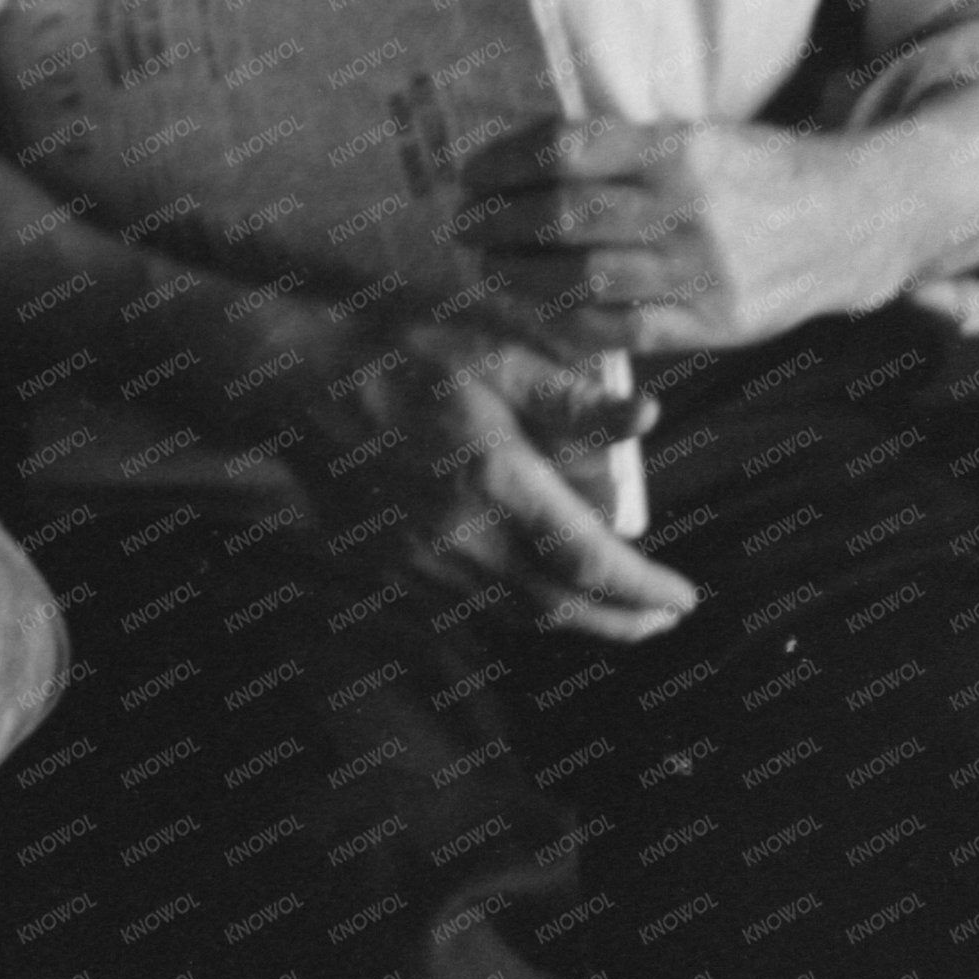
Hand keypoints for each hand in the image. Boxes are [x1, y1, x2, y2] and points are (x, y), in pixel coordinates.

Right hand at [293, 320, 696, 642]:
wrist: (293, 384)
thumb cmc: (396, 356)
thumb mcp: (489, 356)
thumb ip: (570, 395)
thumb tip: (648, 416)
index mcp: (497, 482)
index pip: (592, 560)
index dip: (645, 589)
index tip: (685, 598)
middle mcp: (463, 535)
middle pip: (561, 607)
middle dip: (622, 621)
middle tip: (661, 620)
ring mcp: (422, 558)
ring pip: (515, 614)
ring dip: (572, 622)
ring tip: (611, 614)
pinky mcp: (391, 564)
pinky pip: (468, 607)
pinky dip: (514, 611)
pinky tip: (532, 594)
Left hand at [457, 118, 899, 356]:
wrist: (857, 220)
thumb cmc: (758, 172)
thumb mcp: (699, 136)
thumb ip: (623, 148)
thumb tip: (521, 156)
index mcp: (680, 149)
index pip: (566, 150)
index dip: (505, 162)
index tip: (472, 173)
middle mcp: (690, 208)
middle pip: (565, 217)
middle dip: (498, 223)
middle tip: (463, 224)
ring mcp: (705, 270)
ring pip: (586, 277)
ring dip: (520, 275)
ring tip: (486, 267)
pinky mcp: (718, 322)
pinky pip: (625, 330)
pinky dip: (571, 323)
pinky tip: (537, 311)